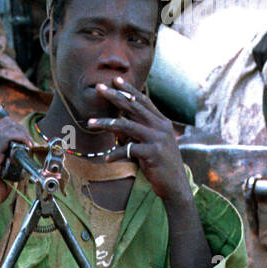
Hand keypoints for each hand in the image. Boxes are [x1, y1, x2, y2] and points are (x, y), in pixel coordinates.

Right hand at [0, 116, 32, 220]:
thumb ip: (7, 156)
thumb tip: (23, 149)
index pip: (3, 125)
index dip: (18, 130)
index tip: (27, 142)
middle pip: (6, 123)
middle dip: (22, 131)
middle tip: (30, 144)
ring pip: (7, 128)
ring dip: (22, 135)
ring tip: (29, 146)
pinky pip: (6, 138)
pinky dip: (19, 139)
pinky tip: (26, 147)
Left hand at [88, 77, 190, 203]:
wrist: (175, 186)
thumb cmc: (160, 166)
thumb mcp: (151, 146)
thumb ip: (137, 134)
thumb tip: (118, 128)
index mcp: (161, 123)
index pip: (143, 101)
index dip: (129, 90)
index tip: (116, 81)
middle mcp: (161, 127)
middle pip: (133, 107)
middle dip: (115, 96)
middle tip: (99, 88)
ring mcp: (157, 139)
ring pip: (127, 126)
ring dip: (107, 123)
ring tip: (90, 122)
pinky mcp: (153, 153)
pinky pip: (129, 150)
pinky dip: (116, 154)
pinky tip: (107, 159)